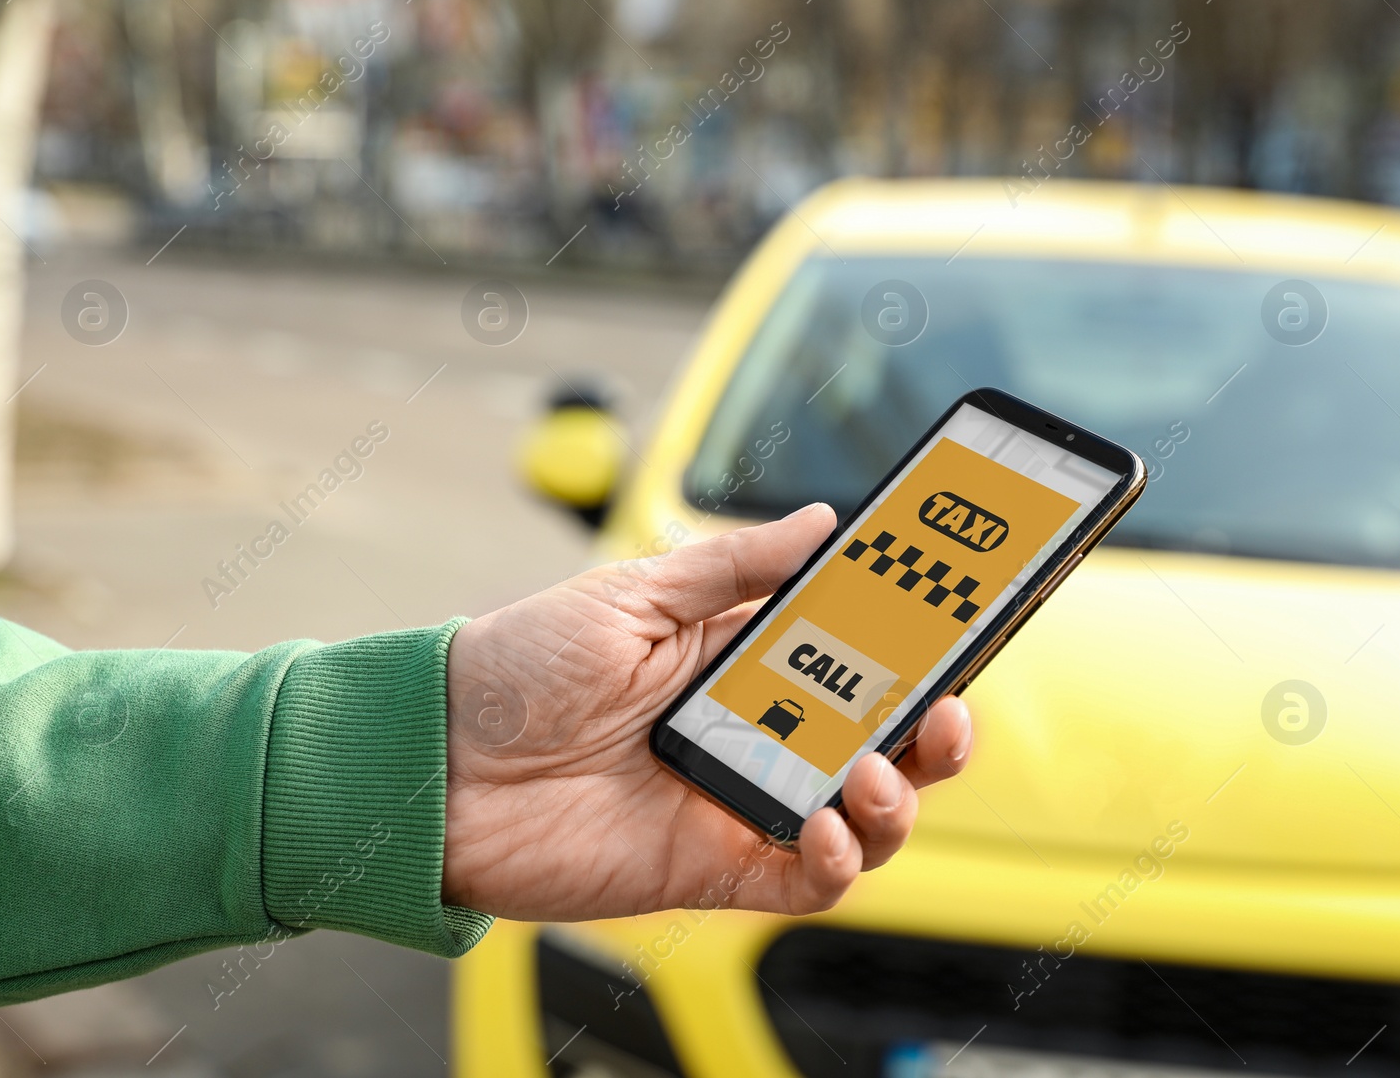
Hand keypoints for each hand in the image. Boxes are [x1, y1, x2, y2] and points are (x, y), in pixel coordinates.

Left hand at [442, 504, 973, 921]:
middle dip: (934, 723)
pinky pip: (811, 879)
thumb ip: (730, 568)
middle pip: (880, 734)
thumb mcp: (629, 595)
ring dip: (898, 794)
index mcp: (741, 657)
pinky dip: (841, 859)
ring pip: (865, 812)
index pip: (855, 649)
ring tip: (873, 770)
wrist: (435, 766)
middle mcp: (756, 730)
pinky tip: (829, 824)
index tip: (964, 607)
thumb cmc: (516, 670)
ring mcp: (742, 800)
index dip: (914, 635)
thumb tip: (821, 522)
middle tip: (946, 707)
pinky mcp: (717, 866)